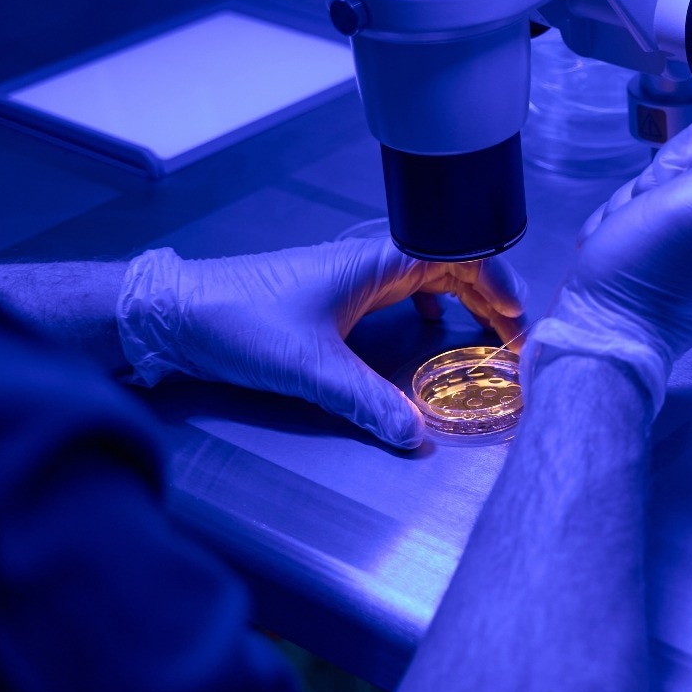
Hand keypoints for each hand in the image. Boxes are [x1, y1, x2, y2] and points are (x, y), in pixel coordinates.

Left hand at [118, 238, 525, 447]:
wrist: (171, 313)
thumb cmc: (236, 320)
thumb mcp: (309, 369)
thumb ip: (367, 402)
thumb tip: (417, 436)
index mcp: (373, 261)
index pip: (458, 256)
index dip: (498, 284)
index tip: (519, 321)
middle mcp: (366, 262)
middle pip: (450, 266)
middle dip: (490, 297)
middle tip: (517, 337)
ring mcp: (347, 276)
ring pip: (425, 277)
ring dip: (461, 299)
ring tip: (485, 331)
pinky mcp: (330, 295)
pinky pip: (397, 291)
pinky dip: (425, 305)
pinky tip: (427, 328)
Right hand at [530, 117, 691, 413]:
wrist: (597, 336)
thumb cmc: (648, 269)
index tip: (678, 186)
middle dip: (661, 181)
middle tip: (648, 216)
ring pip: (665, 185)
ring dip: (634, 201)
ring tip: (627, 235)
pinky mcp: (668, 262)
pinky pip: (644, 214)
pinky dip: (622, 223)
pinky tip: (615, 246)